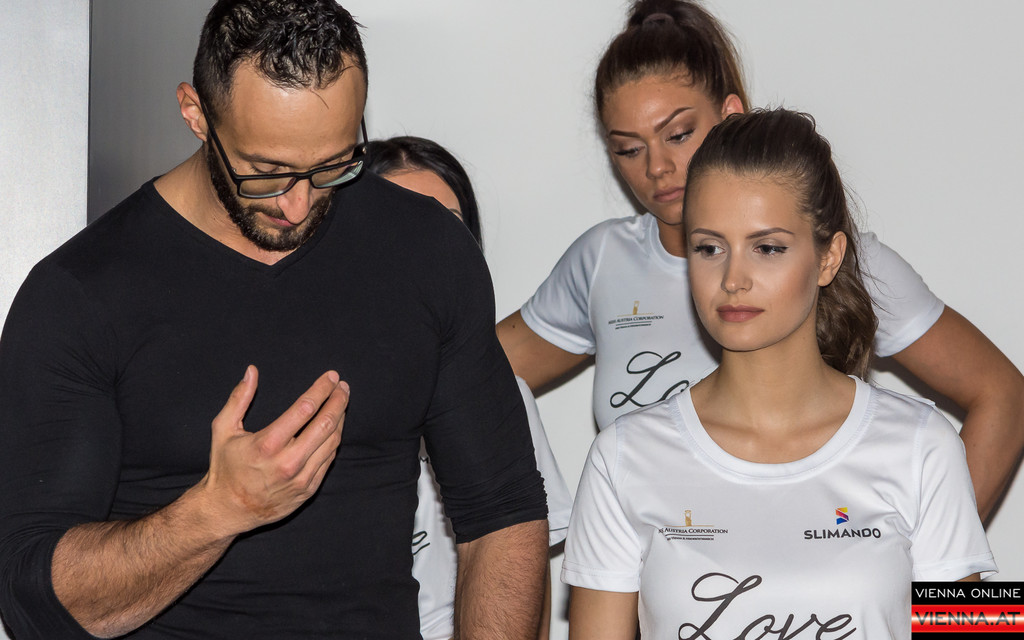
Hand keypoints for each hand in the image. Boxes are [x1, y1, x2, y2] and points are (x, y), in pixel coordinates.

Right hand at [200, 365, 348, 535]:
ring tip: (341, 402)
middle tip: (343, 386)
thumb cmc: (225, 466)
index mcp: (267, 444)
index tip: (331, 376)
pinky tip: (334, 427)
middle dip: (338, 400)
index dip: (322, 389)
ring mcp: (301, 478)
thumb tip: (252, 371)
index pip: (305, 408)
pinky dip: (334, 440)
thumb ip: (239, 398)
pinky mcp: (308, 489)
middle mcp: (288, 462)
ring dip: (340, 418)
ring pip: (332, 442)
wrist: (228, 509)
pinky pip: (329, 459)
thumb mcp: (223, 430)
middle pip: (326, 424)